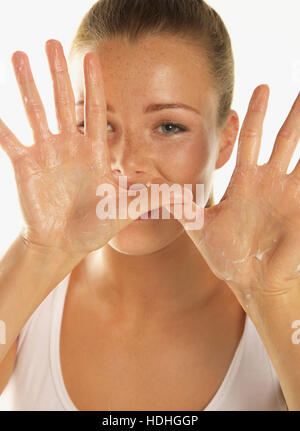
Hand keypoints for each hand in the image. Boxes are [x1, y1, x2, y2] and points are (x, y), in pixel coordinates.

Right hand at [0, 40, 179, 257]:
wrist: (65, 244)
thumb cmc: (96, 227)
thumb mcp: (128, 208)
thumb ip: (156, 197)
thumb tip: (192, 197)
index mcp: (95, 152)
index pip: (96, 112)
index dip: (95, 85)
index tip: (94, 57)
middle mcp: (70, 147)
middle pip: (64, 102)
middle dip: (59, 73)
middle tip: (51, 43)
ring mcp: (46, 154)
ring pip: (36, 112)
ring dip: (28, 85)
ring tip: (19, 56)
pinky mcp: (25, 166)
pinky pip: (9, 142)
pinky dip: (1, 127)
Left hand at [171, 85, 299, 296]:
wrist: (249, 280)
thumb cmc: (227, 254)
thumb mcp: (198, 225)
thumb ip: (179, 204)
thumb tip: (148, 191)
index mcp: (245, 181)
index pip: (251, 139)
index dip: (255, 114)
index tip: (260, 89)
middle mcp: (268, 182)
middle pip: (282, 139)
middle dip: (292, 113)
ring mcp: (287, 193)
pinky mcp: (299, 206)